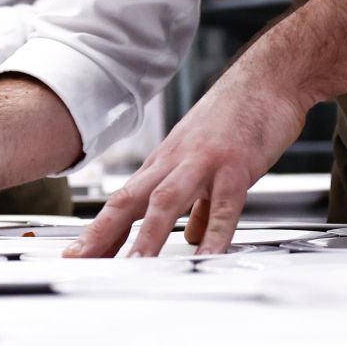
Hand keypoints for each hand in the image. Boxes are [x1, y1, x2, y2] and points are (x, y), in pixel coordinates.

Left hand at [67, 63, 313, 257]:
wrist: (268, 78)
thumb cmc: (237, 116)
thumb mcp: (207, 159)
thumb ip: (198, 202)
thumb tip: (193, 235)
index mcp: (165, 162)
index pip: (124, 201)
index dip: (100, 229)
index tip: (78, 254)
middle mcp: (176, 161)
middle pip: (131, 201)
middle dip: (104, 234)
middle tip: (81, 262)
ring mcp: (204, 162)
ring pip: (167, 202)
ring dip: (148, 236)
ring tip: (134, 267)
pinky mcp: (236, 165)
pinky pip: (224, 205)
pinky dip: (215, 233)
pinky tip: (207, 257)